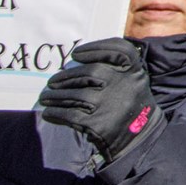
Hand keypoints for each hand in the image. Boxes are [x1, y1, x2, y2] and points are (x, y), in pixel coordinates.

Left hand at [38, 39, 160, 161]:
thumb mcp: (134, 81)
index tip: (76, 54)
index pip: (118, 49)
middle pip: (88, 72)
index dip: (95, 48)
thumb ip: (116, 68)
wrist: (139, 136)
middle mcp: (122, 84)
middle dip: (65, 76)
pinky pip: (68, 114)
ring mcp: (109, 104)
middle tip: (51, 82)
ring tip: (45, 98)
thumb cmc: (131, 103)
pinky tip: (49, 113)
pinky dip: (55, 113)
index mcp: (134, 71)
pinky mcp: (98, 123)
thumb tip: (77, 64)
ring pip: (74, 95)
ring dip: (54, 96)